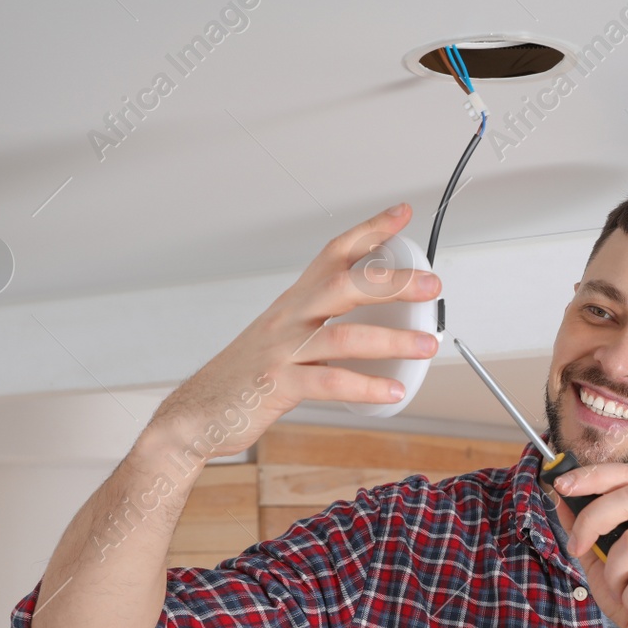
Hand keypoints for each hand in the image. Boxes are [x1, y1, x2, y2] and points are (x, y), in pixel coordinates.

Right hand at [145, 203, 440, 459]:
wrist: (196, 413)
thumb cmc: (246, 376)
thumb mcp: (286, 340)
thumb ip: (325, 329)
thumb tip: (377, 327)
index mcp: (294, 302)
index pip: (334, 253)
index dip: (369, 231)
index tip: (402, 214)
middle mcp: (289, 318)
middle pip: (343, 285)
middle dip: (392, 283)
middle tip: (431, 285)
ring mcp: (282, 350)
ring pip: (343, 336)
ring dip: (391, 341)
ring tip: (426, 346)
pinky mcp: (277, 385)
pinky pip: (329, 383)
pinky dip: (365, 386)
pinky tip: (391, 390)